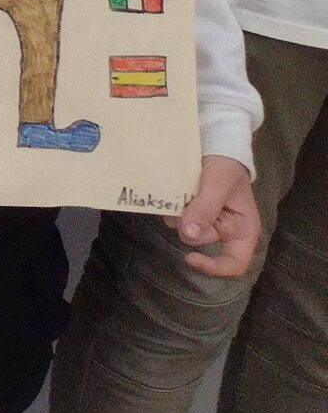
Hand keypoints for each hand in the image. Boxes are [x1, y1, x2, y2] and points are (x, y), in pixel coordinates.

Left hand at [174, 155, 260, 278]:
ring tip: (181, 188)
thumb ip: (205, 208)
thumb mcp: (219, 183)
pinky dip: (169, 204)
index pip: (234, 263)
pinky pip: (172, 214)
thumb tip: (187, 234)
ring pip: (181, 227)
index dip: (214, 268)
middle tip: (183, 200)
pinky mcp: (187, 210)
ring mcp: (203, 220)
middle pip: (197, 240)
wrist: (215, 145)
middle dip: (186, 223)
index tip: (190, 258)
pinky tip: (172, 189)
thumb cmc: (227, 165)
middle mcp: (223, 230)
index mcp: (242, 230)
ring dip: (175, 211)